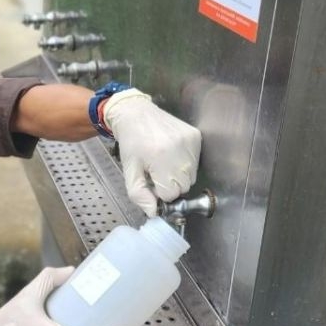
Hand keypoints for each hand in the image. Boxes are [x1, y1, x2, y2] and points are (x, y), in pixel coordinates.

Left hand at [103, 88, 201, 216]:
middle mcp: (179, 149)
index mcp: (160, 159)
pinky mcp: (196, 136)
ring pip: (191, 176)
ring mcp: (190, 142)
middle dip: (170, 184)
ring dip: (178, 174)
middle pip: (183, 187)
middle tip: (157, 172)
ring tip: (164, 161)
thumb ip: (139, 195)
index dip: (160, 192)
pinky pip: (196, 162)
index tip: (152, 181)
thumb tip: (153, 212)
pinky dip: (185, 162)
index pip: (170, 194)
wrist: (136, 113)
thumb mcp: (129, 171)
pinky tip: (172, 152)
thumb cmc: (131, 143)